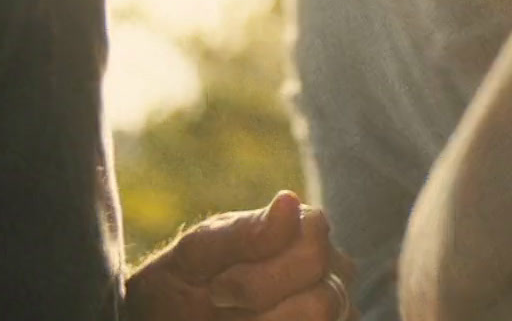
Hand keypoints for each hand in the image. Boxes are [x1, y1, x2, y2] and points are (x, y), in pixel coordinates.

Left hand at [125, 191, 357, 319]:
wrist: (172, 315)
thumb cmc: (187, 279)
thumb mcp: (201, 252)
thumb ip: (246, 232)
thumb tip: (289, 201)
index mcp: (308, 230)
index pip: (313, 250)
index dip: (260, 279)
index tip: (217, 288)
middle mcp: (335, 268)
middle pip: (322, 301)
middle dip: (260, 310)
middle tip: (220, 306)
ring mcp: (339, 309)